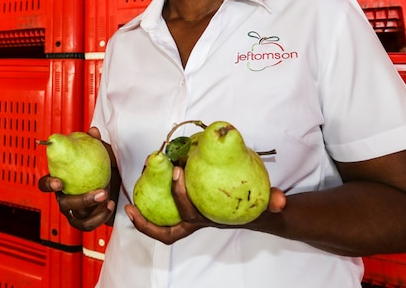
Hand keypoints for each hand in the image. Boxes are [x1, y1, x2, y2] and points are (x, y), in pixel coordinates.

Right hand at [37, 127, 117, 230]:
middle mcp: (63, 198)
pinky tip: (110, 205)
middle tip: (101, 192)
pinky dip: (100, 217)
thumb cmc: (99, 167)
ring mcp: (73, 212)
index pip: (44, 185)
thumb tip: (93, 131)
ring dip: (94, 210)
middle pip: (64, 204)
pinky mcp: (84, 221)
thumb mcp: (98, 153)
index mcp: (60, 181)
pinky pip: (88, 224)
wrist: (112, 183)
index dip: (48, 184)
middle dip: (82, 200)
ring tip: (108, 199)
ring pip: (77, 217)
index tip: (59, 182)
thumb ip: (93, 143)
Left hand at [125, 165, 287, 243]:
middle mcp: (194, 223)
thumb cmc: (254, 207)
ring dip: (142, 217)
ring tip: (126, 201)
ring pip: (159, 223)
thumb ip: (273, 203)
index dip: (180, 198)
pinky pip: (162, 209)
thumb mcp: (265, 204)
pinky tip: (141, 184)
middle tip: (132, 205)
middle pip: (167, 231)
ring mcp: (187, 218)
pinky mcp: (182, 209)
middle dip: (148, 222)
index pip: (190, 216)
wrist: (255, 212)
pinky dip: (149, 202)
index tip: (177, 173)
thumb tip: (280, 201)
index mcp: (208, 220)